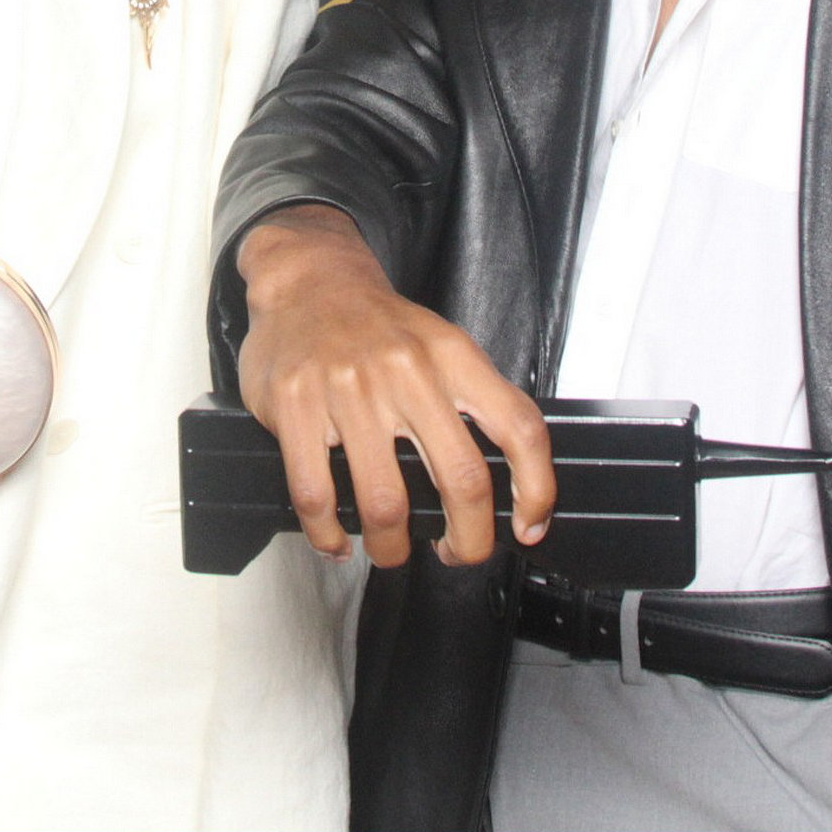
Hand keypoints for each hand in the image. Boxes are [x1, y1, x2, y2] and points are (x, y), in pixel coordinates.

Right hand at [236, 206, 554, 569]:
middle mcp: (407, 369)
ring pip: (384, 501)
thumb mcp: (441, 342)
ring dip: (391, 547)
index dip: (536, 490)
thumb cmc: (377, 324)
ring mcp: (348, 388)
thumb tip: (510, 479)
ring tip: (390, 551)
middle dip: (468, 539)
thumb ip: (474, 399)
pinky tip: (334, 539)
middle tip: (458, 553)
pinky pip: (315, 493)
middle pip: (461, 479)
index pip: (520, 428)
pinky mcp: (295, 404)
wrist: (308, 279)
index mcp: (452, 356)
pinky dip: (328, 533)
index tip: (528, 526)